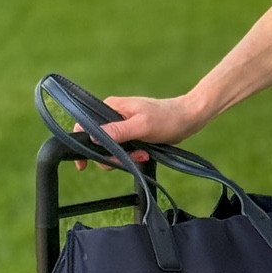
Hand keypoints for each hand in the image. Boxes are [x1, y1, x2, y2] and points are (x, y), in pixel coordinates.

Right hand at [76, 93, 200, 171]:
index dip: (82, 145)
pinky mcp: (131, 134)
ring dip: (126, 157)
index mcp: (110, 107)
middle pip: (98, 143)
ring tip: (143, 154)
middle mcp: (113, 116)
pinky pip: (124, 150)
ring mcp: (122, 126)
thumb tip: (93, 137)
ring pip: (112, 149)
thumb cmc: (167, 118)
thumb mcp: (142, 126)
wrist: (189, 119)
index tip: (84, 164)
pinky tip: (145, 154)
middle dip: (113, 155)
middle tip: (132, 156)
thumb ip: (117, 131)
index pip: (86, 126)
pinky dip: (133, 156)